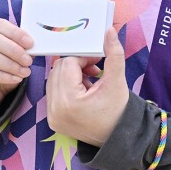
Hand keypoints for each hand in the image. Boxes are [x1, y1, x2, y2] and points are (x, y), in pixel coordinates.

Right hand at [0, 19, 33, 113]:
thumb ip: (20, 49)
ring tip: (24, 72)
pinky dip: (3, 76)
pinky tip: (16, 79)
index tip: (30, 43)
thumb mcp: (12, 57)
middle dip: (13, 49)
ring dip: (9, 64)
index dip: (14, 32)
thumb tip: (33, 47)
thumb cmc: (1, 69)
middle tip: (28, 60)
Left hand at [45, 27, 128, 146]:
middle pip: (58, 69)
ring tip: (89, 81)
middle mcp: (56, 109)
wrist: (117, 138)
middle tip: (94, 69)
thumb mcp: (117, 81)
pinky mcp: (52, 120)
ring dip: (70, 75)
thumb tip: (109, 31)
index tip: (98, 62)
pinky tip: (82, 91)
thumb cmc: (118, 110)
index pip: (68, 63)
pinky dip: (65, 87)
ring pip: (54, 79)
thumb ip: (113, 54)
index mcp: (70, 100)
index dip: (83, 58)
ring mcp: (52, 116)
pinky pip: (53, 92)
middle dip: (76, 65)